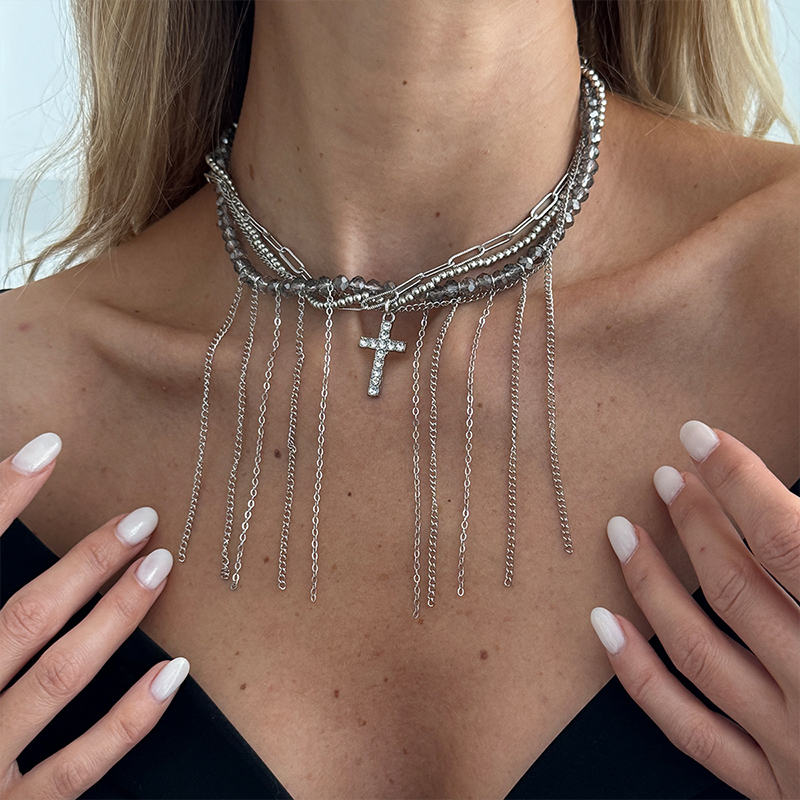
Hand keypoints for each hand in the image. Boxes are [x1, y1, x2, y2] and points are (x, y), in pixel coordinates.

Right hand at [0, 432, 189, 799]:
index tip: (46, 449)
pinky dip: (128, 720)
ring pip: (57, 678)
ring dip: (114, 618)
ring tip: (159, 566)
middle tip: (141, 519)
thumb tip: (10, 579)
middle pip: (21, 619)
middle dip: (84, 563)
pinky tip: (173, 673)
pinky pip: (76, 768)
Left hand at [590, 420, 798, 799]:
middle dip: (694, 523)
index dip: (739, 480)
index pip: (790, 541)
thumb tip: (790, 505)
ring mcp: (794, 745)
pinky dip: (637, 675)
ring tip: (621, 530)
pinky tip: (604, 624)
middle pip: (737, 588)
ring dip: (651, 583)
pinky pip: (688, 729)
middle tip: (664, 478)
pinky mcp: (774, 788)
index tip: (700, 437)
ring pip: (698, 650)